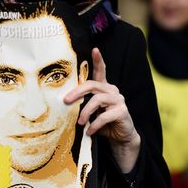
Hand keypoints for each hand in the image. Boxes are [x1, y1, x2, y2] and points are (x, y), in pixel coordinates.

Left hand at [64, 48, 139, 172]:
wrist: (120, 138)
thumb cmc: (103, 123)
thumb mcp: (91, 112)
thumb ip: (83, 105)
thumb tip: (65, 103)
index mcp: (104, 88)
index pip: (101, 71)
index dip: (98, 60)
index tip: (94, 49)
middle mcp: (112, 90)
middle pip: (92, 85)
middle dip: (77, 92)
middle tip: (65, 101)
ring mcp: (119, 100)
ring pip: (97, 100)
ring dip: (85, 112)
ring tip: (80, 123)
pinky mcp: (122, 111)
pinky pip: (104, 116)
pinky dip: (94, 124)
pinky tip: (90, 131)